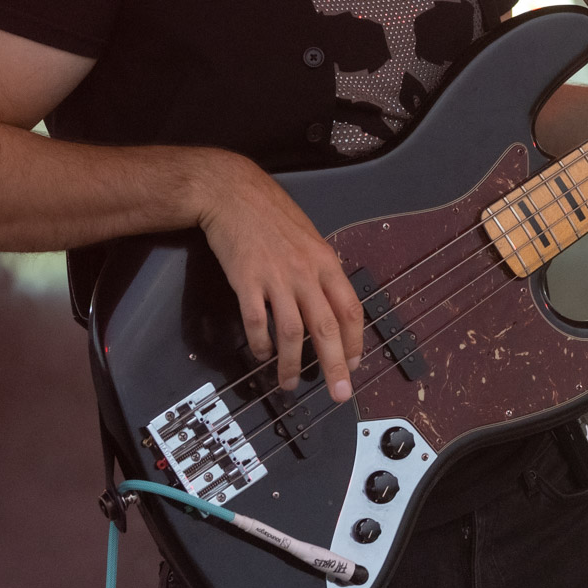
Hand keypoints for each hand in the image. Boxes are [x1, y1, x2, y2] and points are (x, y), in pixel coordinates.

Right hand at [196, 154, 365, 400]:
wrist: (232, 193)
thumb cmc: (271, 212)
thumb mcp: (308, 236)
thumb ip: (320, 269)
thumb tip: (328, 302)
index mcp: (326, 262)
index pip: (350, 309)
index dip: (355, 341)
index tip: (355, 365)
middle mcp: (306, 273)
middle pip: (326, 328)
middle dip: (335, 366)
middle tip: (340, 394)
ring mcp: (275, 278)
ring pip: (291, 333)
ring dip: (291, 364)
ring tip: (290, 384)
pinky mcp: (246, 281)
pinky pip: (256, 323)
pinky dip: (260, 345)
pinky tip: (262, 355)